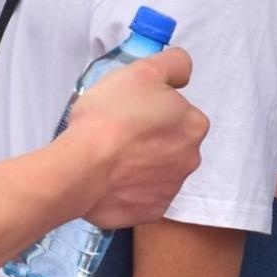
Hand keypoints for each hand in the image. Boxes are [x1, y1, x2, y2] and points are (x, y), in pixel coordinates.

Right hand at [70, 47, 208, 228]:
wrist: (82, 167)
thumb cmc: (111, 116)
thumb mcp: (142, 71)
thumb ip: (172, 64)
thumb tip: (183, 72)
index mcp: (194, 125)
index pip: (178, 112)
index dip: (152, 109)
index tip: (130, 111)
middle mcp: (190, 159)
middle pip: (170, 142)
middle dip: (149, 138)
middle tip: (117, 133)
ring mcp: (171, 188)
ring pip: (156, 170)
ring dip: (139, 164)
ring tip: (109, 157)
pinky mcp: (150, 211)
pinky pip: (142, 197)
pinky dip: (128, 190)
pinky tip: (109, 181)